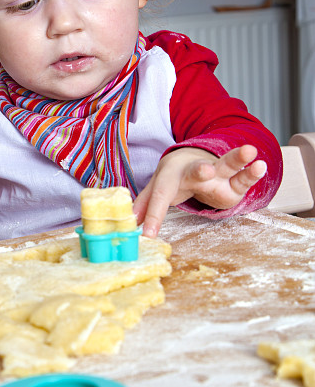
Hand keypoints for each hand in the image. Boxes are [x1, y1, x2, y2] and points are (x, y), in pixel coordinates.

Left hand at [133, 145, 266, 237]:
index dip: (154, 214)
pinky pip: (243, 178)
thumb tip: (127, 224)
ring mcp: (217, 175)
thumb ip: (144, 205)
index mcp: (171, 176)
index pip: (161, 196)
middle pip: (197, 171)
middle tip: (205, 171)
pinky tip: (260, 165)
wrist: (194, 158)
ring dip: (236, 159)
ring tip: (248, 152)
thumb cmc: (174, 179)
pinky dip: (252, 172)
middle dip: (201, 171)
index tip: (148, 233)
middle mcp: (194, 171)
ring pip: (227, 165)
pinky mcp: (233, 183)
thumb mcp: (157, 190)